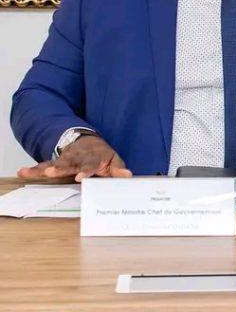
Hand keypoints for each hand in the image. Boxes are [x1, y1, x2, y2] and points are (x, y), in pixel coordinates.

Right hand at [17, 135, 131, 181]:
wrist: (88, 142)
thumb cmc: (102, 155)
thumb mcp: (113, 160)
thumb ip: (118, 169)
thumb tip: (127, 176)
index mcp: (93, 158)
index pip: (90, 164)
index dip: (86, 170)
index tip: (81, 177)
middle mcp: (78, 157)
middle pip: (69, 162)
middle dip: (61, 167)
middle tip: (53, 172)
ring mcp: (66, 159)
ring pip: (55, 163)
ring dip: (47, 168)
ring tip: (37, 172)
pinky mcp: (56, 162)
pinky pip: (44, 165)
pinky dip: (34, 169)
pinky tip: (22, 172)